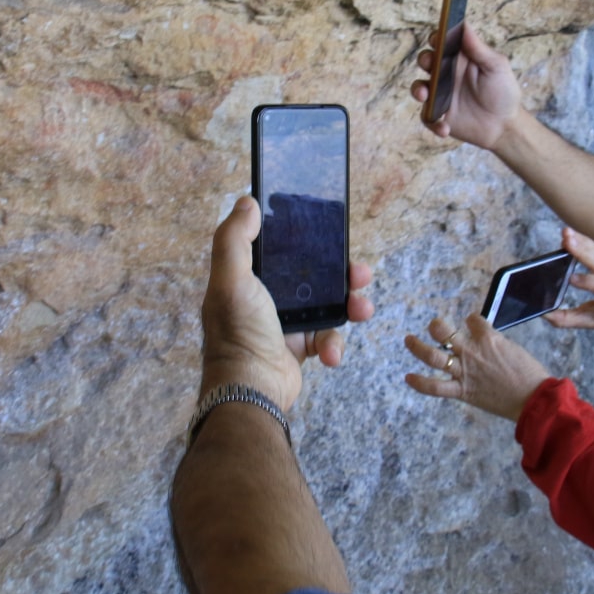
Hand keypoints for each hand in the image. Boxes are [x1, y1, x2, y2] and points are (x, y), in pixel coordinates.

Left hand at [200, 196, 374, 411]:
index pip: (284, 251)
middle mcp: (267, 298)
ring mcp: (286, 323)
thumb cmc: (237, 334)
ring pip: (329, 305)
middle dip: (342, 275)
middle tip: (360, 274)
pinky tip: (330, 353)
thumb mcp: (231, 280)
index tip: (331, 238)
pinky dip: (334, 344)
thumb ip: (234, 239)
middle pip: (315, 275)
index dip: (309, 242)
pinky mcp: (302, 347)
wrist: (251, 391)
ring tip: (362, 310)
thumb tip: (247, 202)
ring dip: (350, 307)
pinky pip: (329, 336)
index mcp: (249, 279)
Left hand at [403, 313, 548, 421]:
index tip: (472, 323)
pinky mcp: (463, 391)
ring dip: (418, 347)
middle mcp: (472, 351)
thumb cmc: (530, 375)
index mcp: (489, 337)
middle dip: (436, 326)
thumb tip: (489, 343)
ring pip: (433, 356)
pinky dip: (420, 383)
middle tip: (434, 326)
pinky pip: (436, 387)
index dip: (471, 320)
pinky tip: (408, 377)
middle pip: (445, 332)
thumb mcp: (515, 349)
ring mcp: (465, 371)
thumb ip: (497, 344)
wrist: (534, 399)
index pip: (472, 319)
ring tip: (409, 340)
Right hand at [411, 23, 523, 150]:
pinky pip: (427, 117)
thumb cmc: (504, 92)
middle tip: (430, 64)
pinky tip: (445, 128)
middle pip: (427, 61)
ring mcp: (441, 95)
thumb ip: (479, 48)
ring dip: (418, 90)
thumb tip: (464, 25)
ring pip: (419, 87)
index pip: (442, 42)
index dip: (436, 38)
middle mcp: (447, 74)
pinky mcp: (440, 115)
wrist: (506, 126)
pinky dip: (433, 122)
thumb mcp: (496, 67)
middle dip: (424, 60)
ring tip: (424, 95)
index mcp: (460, 58)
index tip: (437, 39)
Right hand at [545, 227, 593, 332]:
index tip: (570, 278)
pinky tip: (571, 233)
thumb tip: (545, 315)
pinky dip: (583, 239)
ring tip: (566, 233)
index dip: (587, 281)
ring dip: (581, 240)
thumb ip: (567, 319)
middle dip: (582, 250)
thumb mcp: (590, 322)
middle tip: (567, 240)